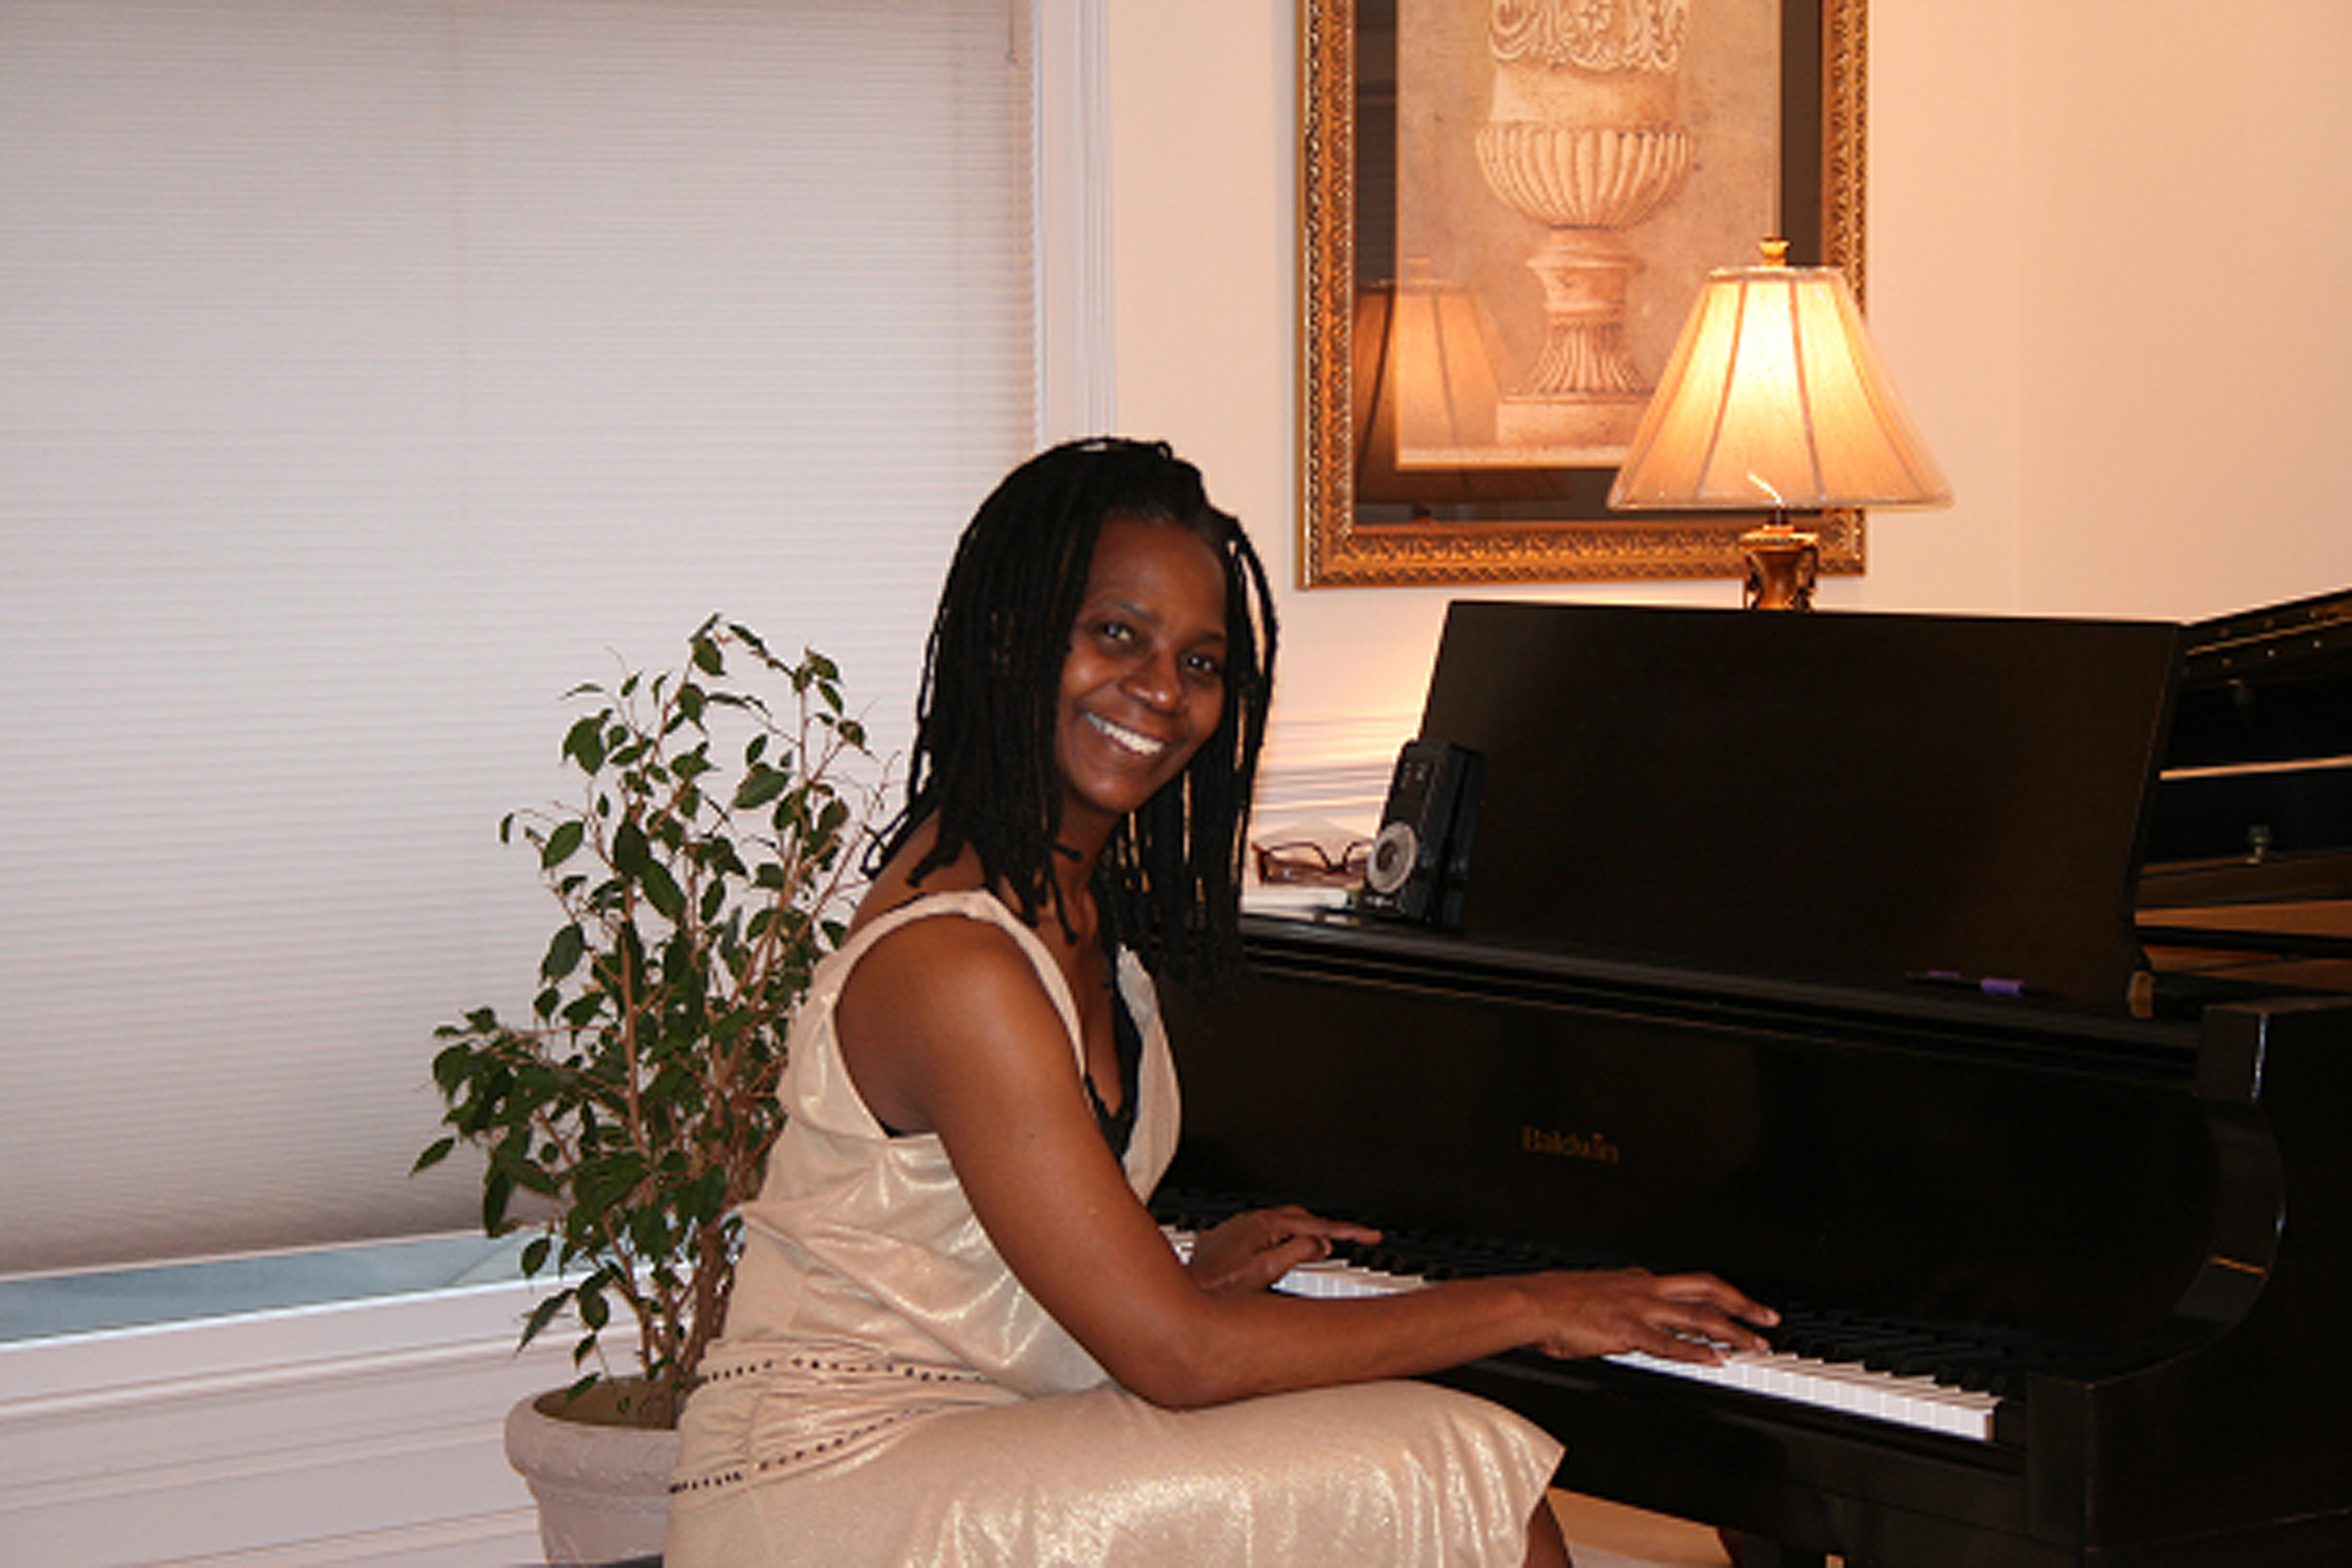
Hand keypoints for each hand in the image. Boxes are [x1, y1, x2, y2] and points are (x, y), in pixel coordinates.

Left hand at [1184, 1205, 1382, 1296]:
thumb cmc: (1219, 1290)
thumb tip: (1321, 1244)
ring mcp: (1241, 1229)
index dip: (1348, 1231)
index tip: (1371, 1236)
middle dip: (1330, 1229)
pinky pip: (1266, 1233)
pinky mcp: (1230, 1241)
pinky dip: (1286, 1240)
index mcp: (1266, 1226)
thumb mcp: (1265, 1273)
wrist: (1183, 1294)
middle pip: (1303, 1219)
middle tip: (1355, 1242)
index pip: (1317, 1225)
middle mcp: (1252, 1221)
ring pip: (1283, 1224)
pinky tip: (1287, 1252)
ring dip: (1307, 1233)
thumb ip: (1296, 1254)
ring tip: (1327, 1248)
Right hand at [1525, 1268, 1778, 1363]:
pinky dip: (1698, 1352)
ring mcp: (1639, 1309)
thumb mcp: (1594, 1296)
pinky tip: (1716, 1360)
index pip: (1689, 1285)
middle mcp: (1645, 1289)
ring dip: (1732, 1331)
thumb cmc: (1554, 1302)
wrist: (1533, 1303)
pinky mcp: (1628, 1331)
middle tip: (1769, 1318)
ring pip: (1698, 1317)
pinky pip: (1671, 1343)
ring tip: (1756, 1345)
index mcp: (1637, 1279)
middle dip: (1743, 1303)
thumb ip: (1618, 1305)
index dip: (1721, 1297)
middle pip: (1707, 1290)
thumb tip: (1627, 1320)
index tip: (1739, 1307)